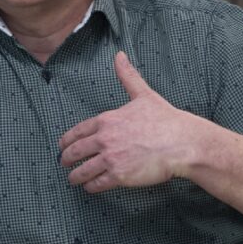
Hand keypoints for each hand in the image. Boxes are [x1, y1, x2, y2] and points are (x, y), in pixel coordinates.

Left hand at [59, 51, 197, 192]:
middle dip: (66, 159)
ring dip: (75, 176)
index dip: (66, 141)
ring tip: (73, 179)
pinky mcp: (119, 176)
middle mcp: (104, 139)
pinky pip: (97, 184)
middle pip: (75, 152)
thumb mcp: (143, 94)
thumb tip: (120, 56)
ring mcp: (111, 159)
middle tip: (63, 163)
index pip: (78, 132)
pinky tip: (90, 187)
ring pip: (83, 171)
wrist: (181, 142)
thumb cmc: (165, 119)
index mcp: (107, 120)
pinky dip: (91, 187)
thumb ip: (127, 76)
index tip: (61, 146)